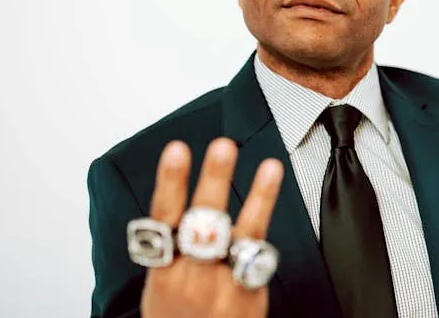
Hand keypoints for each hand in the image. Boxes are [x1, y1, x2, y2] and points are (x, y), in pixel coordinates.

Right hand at [141, 138, 283, 317]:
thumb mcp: (161, 286)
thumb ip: (170, 249)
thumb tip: (175, 209)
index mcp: (163, 270)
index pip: (162, 218)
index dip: (170, 182)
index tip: (177, 150)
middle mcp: (191, 275)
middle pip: (201, 220)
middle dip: (212, 180)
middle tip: (222, 147)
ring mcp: (221, 284)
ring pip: (239, 233)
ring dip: (255, 196)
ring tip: (268, 165)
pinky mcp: (247, 291)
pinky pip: (260, 250)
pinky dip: (268, 220)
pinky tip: (277, 196)